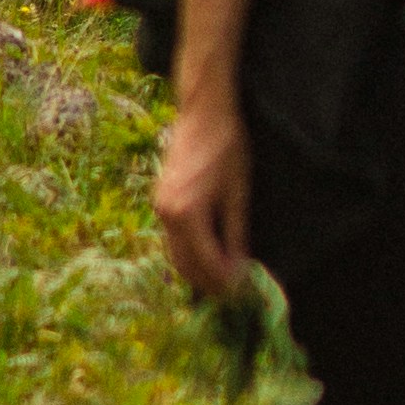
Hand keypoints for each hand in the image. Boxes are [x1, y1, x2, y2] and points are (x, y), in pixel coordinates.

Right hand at [154, 88, 254, 297]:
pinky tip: (209, 254)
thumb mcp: (238, 192)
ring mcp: (160, 207)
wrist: (203, 111)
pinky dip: (189, 252)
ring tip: (224, 278)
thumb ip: (236, 232)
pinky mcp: (161, 200)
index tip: (244, 290)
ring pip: (176, 253)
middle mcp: (166, 214)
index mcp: (186, 214)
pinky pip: (172, 238)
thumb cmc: (227, 147)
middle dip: (208, 282)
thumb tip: (238, 266)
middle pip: (185, 264)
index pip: (205, 262)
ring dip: (197, 270)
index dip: (225, 280)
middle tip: (234, 292)